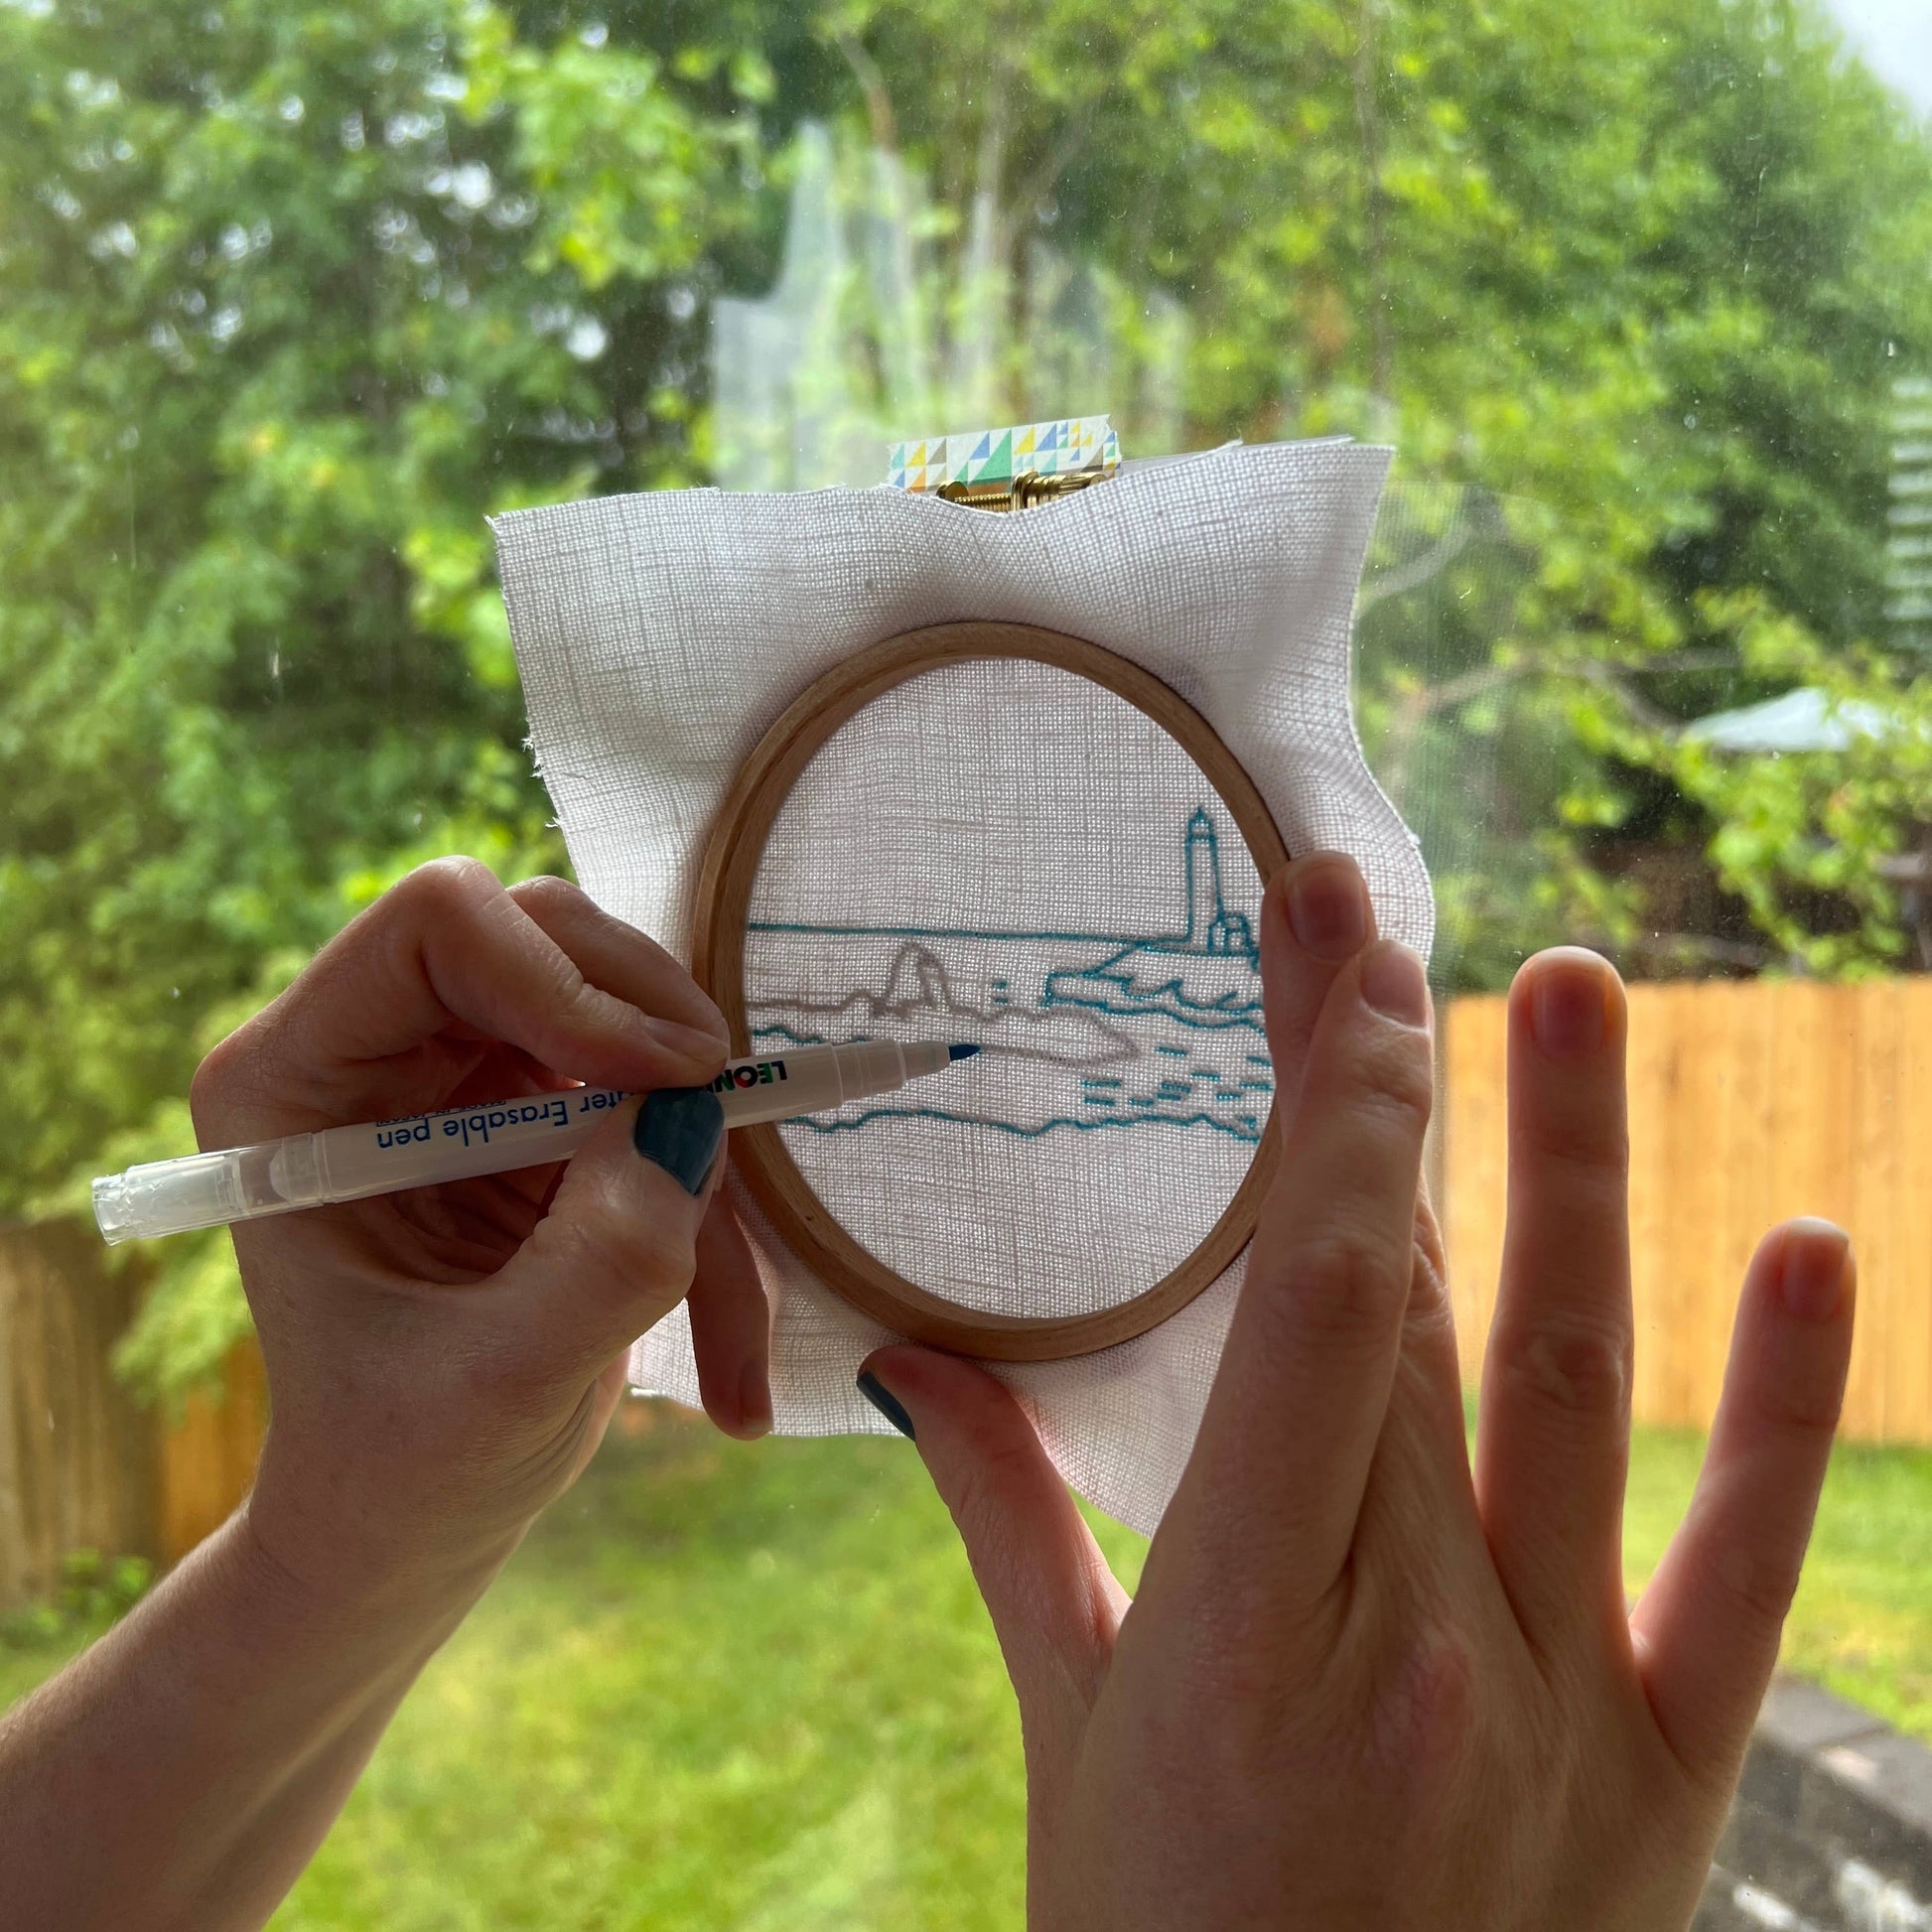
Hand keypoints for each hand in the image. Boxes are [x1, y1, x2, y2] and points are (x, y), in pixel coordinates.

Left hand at [191, 859, 773, 1606]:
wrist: (412, 1520)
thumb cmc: (405, 1466)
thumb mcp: (502, 1386)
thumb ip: (600, 1262)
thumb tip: (689, 1128)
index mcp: (298, 1083)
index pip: (437, 923)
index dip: (560, 978)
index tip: (657, 1079)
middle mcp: (381, 1050)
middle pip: (548, 931)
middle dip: (652, 1026)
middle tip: (717, 1129)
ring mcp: (472, 1074)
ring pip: (632, 1005)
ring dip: (703, 1139)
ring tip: (726, 1309)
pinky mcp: (550, 1112)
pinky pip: (671, 1096)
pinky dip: (716, 1205)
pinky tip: (726, 1357)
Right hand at [860, 853, 1854, 1930]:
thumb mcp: (1072, 1740)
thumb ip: (1011, 1525)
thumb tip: (922, 1365)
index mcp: (1238, 1634)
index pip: (1307, 1306)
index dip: (1326, 1108)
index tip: (1330, 958)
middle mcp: (1416, 1646)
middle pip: (1410, 1303)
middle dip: (1390, 1089)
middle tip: (1378, 923)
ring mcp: (1558, 1708)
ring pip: (1571, 1384)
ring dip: (1575, 1167)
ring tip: (1576, 988)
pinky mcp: (1666, 1777)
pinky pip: (1741, 1567)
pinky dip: (1783, 1405)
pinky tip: (1809, 1245)